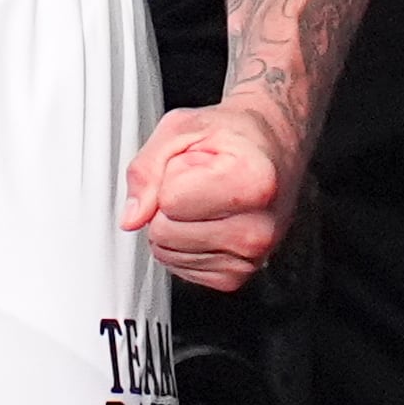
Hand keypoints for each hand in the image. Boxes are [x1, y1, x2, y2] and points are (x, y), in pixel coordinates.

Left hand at [120, 97, 300, 291]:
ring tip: (205, 200)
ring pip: (168, 253)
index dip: (169, 176)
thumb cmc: (230, 136)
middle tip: (199, 182)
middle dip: (167, 204)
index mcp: (252, 182)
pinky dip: (183, 245)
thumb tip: (131, 218)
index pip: (167, 200)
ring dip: (175, 225)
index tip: (197, 163)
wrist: (272, 149)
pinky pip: (181, 268)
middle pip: (164, 233)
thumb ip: (145, 170)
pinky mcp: (240, 275)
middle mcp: (259, 227)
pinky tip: (209, 221)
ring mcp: (253, 256)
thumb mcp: (180, 129)